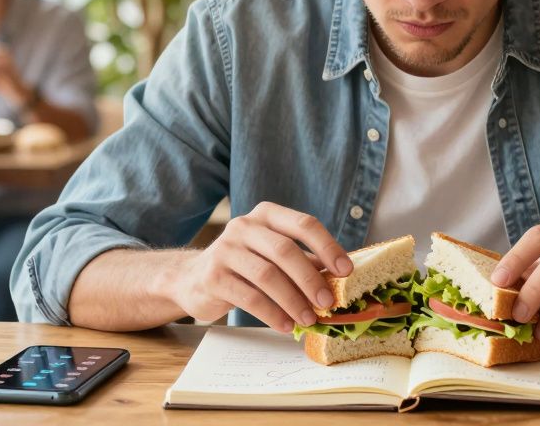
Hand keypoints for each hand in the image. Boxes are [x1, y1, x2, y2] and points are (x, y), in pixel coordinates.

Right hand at [169, 202, 352, 332]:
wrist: (193, 278)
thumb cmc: (244, 265)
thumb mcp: (273, 255)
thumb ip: (303, 260)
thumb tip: (339, 277)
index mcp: (266, 215)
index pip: (303, 224)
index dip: (328, 246)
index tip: (346, 271)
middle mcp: (244, 226)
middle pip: (285, 250)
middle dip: (310, 279)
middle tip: (328, 303)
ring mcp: (225, 250)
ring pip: (267, 275)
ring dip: (293, 300)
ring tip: (309, 319)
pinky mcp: (213, 277)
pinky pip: (249, 297)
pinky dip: (272, 313)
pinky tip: (285, 325)